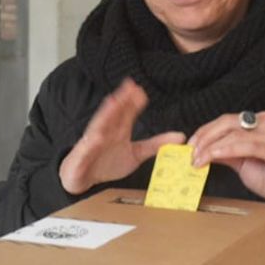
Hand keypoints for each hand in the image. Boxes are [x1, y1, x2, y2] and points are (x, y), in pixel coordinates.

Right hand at [58, 78, 185, 194]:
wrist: (84, 178)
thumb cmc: (108, 163)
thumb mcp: (136, 154)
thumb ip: (156, 144)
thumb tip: (181, 136)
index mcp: (119, 130)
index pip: (127, 113)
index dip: (134, 102)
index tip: (141, 91)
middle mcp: (106, 132)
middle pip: (114, 114)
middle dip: (121, 100)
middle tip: (129, 86)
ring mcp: (93, 142)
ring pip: (100, 126)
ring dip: (106, 114)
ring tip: (113, 102)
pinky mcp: (83, 155)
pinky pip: (87, 148)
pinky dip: (91, 143)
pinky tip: (96, 137)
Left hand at [189, 111, 264, 222]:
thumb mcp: (243, 163)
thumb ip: (226, 153)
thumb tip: (201, 150)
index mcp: (261, 122)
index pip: (227, 121)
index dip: (205, 131)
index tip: (190, 145)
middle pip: (228, 123)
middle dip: (205, 137)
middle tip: (190, 152)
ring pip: (234, 134)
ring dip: (212, 146)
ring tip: (197, 159)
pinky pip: (246, 145)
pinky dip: (226, 150)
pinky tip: (212, 157)